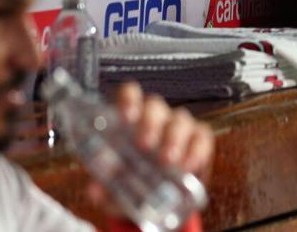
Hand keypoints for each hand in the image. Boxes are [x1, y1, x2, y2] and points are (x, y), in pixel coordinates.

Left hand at [87, 82, 214, 213]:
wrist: (162, 201)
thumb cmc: (133, 184)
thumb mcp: (115, 188)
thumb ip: (105, 186)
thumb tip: (94, 188)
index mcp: (130, 120)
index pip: (129, 94)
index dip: (129, 99)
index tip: (126, 117)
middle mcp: (155, 117)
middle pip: (155, 105)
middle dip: (150, 122)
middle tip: (145, 145)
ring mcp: (179, 126)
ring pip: (180, 119)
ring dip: (174, 138)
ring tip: (167, 161)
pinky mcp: (199, 139)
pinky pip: (202, 136)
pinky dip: (197, 149)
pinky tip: (189, 165)